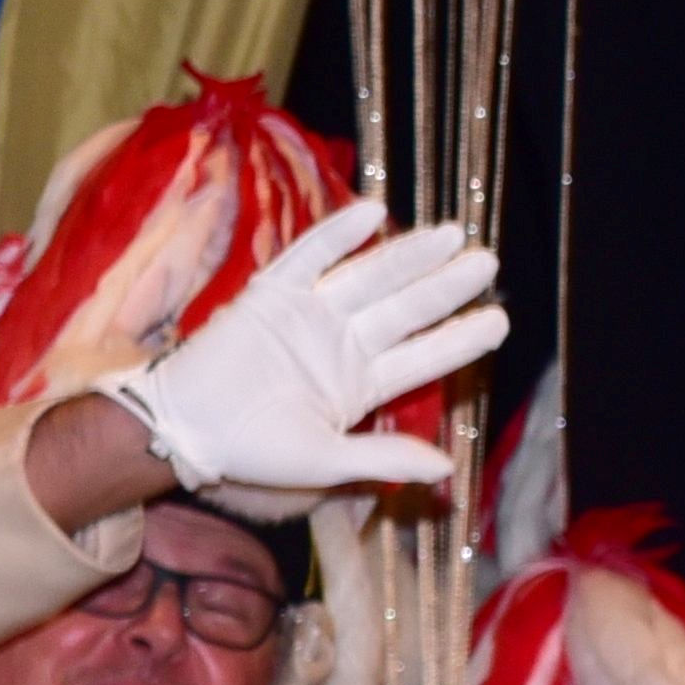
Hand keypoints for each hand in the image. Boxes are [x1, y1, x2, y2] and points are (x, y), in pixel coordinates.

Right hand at [103, 200, 506, 497]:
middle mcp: (345, 342)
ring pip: (369, 277)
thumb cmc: (251, 450)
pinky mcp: (271, 294)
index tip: (500, 320)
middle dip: (447, 285)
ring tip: (451, 235)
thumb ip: (384, 458)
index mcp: (363, 382)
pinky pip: (308, 257)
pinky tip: (373, 213)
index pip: (424, 355)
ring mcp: (310, 314)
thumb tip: (446, 471)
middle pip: (406, 308)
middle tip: (488, 261)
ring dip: (407, 255)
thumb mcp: (324, 461)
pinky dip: (337, 236)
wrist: (183, 429)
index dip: (461, 338)